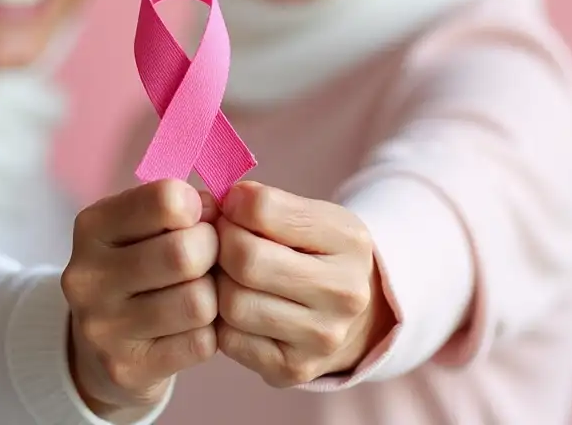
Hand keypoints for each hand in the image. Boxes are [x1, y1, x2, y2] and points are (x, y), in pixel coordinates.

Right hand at [62, 180, 219, 418]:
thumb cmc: (135, 268)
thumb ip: (179, 208)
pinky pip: (200, 343)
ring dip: (212, 297)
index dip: (197, 208)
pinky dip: (208, 333)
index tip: (195, 220)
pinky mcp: (126, 368)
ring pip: (198, 303)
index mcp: (92, 227)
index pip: (166, 200)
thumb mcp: (140, 226)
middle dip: (212, 253)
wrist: (101, 345)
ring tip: (197, 293)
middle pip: (186, 254)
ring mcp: (103, 327)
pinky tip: (189, 327)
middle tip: (207, 259)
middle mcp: (88, 276)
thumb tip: (221, 208)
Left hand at [213, 181, 394, 387]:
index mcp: (348, 239)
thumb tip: (219, 203)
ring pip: (232, 303)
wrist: (353, 317)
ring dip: (219, 285)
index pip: (263, 209)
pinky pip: (229, 340)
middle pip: (245, 260)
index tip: (234, 210)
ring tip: (229, 275)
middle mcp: (344, 292)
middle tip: (222, 242)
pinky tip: (238, 306)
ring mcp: (322, 337)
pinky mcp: (294, 369)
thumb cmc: (317, 254)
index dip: (234, 205)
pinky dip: (221, 321)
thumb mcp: (309, 215)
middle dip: (221, 245)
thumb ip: (264, 203)